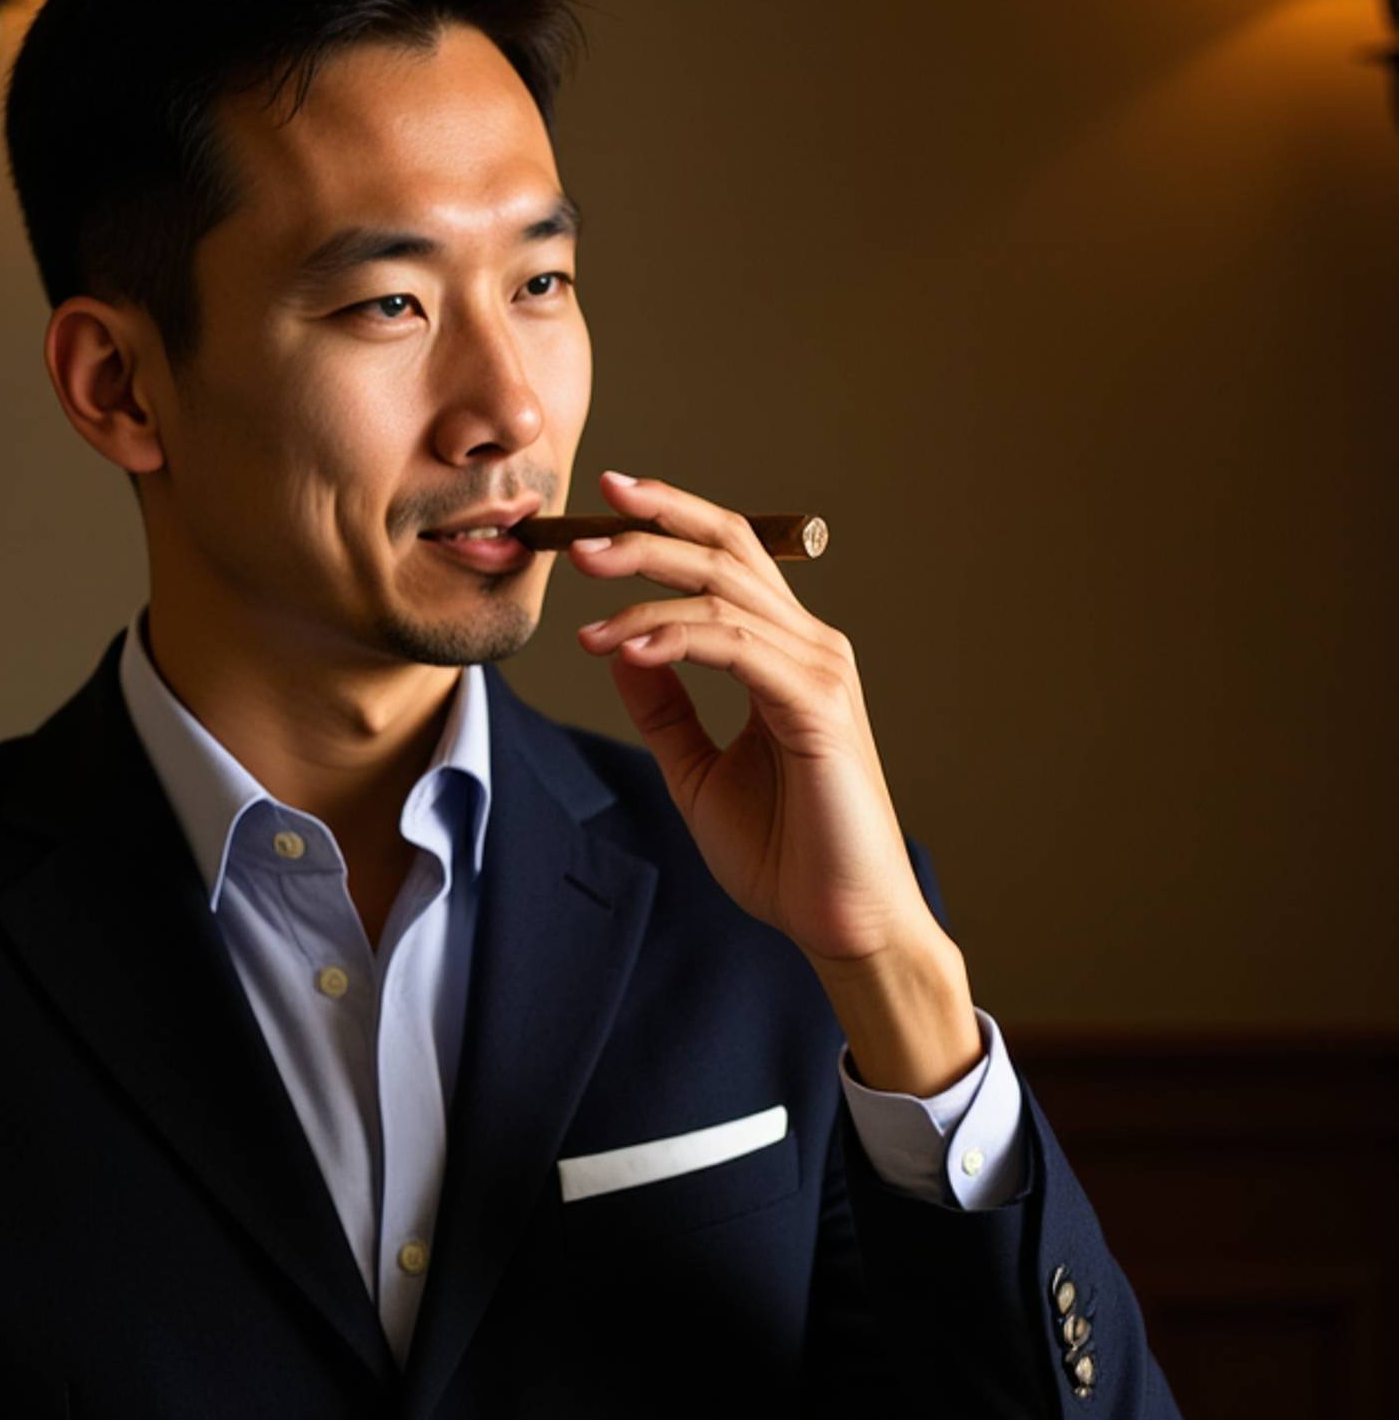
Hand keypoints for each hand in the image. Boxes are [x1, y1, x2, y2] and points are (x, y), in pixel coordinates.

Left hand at [572, 469, 937, 966]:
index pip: (727, 558)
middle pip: (726, 553)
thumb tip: (621, 649)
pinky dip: (677, 639)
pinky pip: (736, 648)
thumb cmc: (784, 853)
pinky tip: (628, 648)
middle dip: (649, 531)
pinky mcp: (817, 708)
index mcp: (785, 654)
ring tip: (584, 608)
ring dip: (644, 594)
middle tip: (578, 535)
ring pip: (723, 595)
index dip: (670, 519)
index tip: (606, 500)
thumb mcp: (699, 771)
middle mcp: (809, 648)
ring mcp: (819, 673)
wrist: (841, 919)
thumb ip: (666, 709)